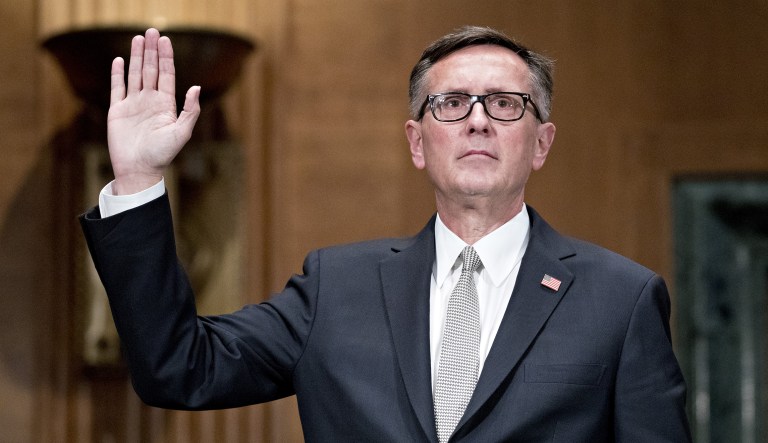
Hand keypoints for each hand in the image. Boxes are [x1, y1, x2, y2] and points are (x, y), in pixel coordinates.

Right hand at [107, 28, 200, 194]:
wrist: (138, 170)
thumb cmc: (161, 155)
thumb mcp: (181, 133)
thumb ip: (190, 110)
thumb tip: (196, 87)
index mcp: (166, 105)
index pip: (166, 75)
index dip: (166, 57)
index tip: (166, 40)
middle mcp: (150, 101)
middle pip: (151, 70)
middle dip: (152, 51)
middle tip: (152, 31)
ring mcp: (133, 104)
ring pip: (135, 75)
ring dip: (137, 57)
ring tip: (138, 39)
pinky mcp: (117, 111)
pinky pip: (117, 88)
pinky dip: (118, 74)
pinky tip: (120, 60)